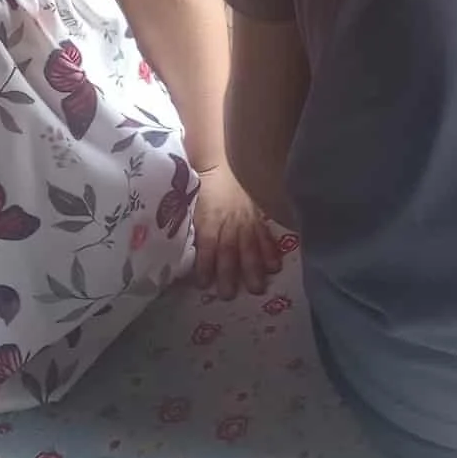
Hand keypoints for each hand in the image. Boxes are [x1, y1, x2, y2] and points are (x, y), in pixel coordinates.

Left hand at [192, 162, 283, 300]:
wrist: (221, 162)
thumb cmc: (202, 188)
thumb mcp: (193, 206)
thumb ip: (193, 229)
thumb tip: (182, 252)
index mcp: (208, 218)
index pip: (207, 243)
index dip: (205, 263)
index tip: (203, 284)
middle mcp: (228, 221)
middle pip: (228, 249)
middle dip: (229, 272)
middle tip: (229, 295)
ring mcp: (245, 219)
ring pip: (249, 245)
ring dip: (253, 268)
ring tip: (256, 288)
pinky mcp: (258, 216)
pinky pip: (265, 234)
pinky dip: (270, 250)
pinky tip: (274, 266)